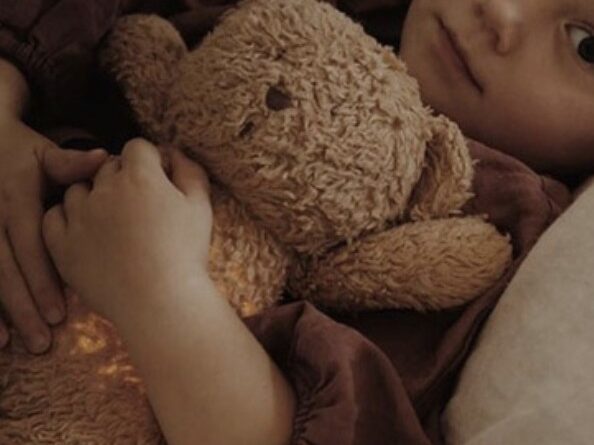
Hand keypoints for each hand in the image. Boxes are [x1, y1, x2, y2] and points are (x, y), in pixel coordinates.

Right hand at [0, 118, 106, 352]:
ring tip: (9, 346)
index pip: (28, 244)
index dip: (41, 278)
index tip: (58, 312)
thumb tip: (101, 159)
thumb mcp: (43, 153)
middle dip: (21, 306)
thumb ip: (70, 162)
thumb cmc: (20, 153)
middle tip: (42, 341)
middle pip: (3, 268)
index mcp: (15, 200)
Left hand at [42, 139, 211, 322]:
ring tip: (112, 221)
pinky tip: (85, 230)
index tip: (160, 181)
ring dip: (93, 196)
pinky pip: (53, 217)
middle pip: (107, 166)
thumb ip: (189, 170)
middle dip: (123, 178)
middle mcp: (105, 190)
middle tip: (140, 207)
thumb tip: (174, 153)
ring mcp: (80, 217)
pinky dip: (66, 218)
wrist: (161, 303)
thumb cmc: (186, 254)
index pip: (138, 148)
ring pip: (78, 190)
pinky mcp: (63, 245)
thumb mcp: (201, 206)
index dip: (151, 162)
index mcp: (140, 176)